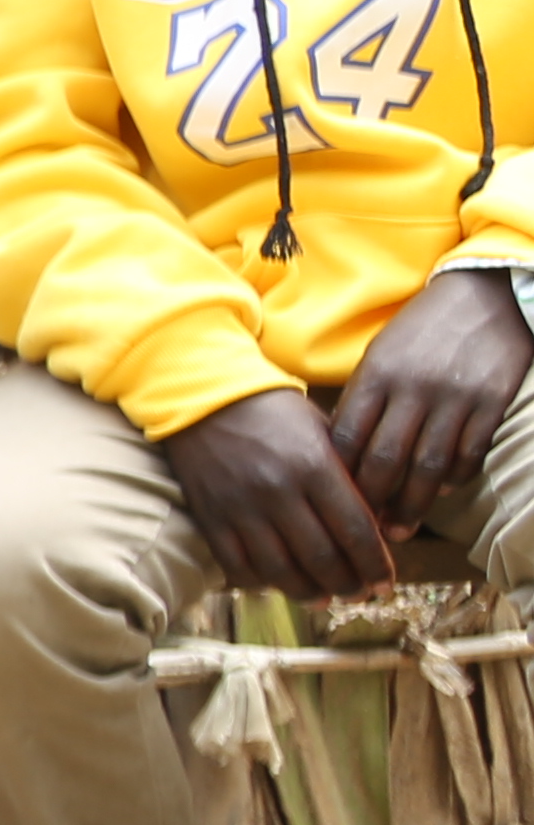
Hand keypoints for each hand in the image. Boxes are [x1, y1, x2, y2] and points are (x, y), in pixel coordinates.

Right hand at [159, 386, 399, 597]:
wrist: (204, 396)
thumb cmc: (274, 410)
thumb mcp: (323, 430)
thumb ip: (350, 474)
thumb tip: (377, 522)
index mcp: (315, 466)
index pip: (356, 530)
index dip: (375, 564)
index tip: (385, 583)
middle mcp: (279, 491)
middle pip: (323, 557)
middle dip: (347, 583)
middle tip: (360, 594)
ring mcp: (241, 507)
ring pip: (281, 569)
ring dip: (309, 591)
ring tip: (324, 599)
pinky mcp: (211, 516)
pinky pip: (238, 564)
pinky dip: (262, 582)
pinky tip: (279, 585)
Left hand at [329, 264, 529, 532]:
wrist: (485, 292)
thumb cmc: (422, 328)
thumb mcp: (381, 354)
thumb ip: (364, 398)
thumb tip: (342, 453)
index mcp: (376, 375)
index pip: (348, 438)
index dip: (338, 478)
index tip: (333, 503)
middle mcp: (413, 389)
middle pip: (385, 461)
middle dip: (372, 503)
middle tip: (364, 531)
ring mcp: (454, 398)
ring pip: (428, 467)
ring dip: (412, 505)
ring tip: (400, 529)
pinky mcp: (491, 402)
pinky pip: (469, 454)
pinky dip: (454, 478)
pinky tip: (443, 492)